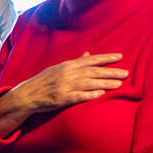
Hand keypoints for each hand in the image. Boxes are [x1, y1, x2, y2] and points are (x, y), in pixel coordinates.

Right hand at [0, 52, 124, 132]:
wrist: (27, 94)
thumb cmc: (44, 81)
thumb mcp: (59, 68)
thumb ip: (75, 62)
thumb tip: (88, 54)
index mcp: (68, 65)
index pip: (91, 60)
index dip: (106, 58)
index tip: (120, 57)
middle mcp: (68, 73)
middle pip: (93, 71)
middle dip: (110, 71)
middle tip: (125, 73)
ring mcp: (64, 86)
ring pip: (89, 83)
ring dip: (105, 83)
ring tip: (118, 84)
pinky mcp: (61, 98)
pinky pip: (77, 96)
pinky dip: (89, 94)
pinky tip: (100, 94)